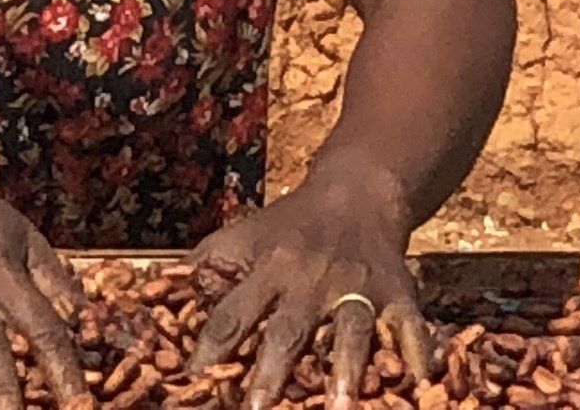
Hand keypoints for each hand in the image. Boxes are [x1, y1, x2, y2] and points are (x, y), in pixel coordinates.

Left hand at [186, 166, 435, 409]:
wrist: (356, 192)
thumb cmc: (289, 226)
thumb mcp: (244, 235)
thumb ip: (208, 265)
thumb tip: (159, 292)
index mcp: (268, 266)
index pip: (234, 311)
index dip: (211, 346)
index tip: (192, 380)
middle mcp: (311, 278)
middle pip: (289, 328)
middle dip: (273, 370)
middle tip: (257, 408)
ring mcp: (358, 286)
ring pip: (350, 330)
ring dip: (345, 369)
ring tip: (339, 406)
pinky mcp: (399, 294)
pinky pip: (411, 332)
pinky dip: (418, 362)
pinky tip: (419, 389)